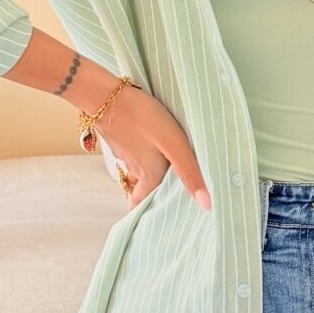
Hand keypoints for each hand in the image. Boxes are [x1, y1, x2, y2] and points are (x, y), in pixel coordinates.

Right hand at [93, 85, 210, 210]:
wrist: (107, 95)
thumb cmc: (144, 119)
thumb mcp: (174, 145)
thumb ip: (190, 172)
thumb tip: (206, 205)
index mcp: (148, 175)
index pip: (142, 203)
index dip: (148, 211)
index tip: (159, 217)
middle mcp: (134, 168)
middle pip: (143, 187)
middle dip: (153, 192)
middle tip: (171, 192)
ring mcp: (124, 153)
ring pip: (137, 169)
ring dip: (148, 171)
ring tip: (167, 167)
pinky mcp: (118, 138)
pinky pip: (131, 152)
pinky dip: (140, 153)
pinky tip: (151, 143)